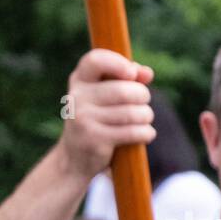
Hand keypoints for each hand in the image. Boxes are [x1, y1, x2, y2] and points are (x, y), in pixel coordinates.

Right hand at [57, 49, 155, 180]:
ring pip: (133, 113)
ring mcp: (84, 120)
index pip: (95, 61)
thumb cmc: (97, 119)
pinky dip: (146, 133)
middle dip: (143, 96)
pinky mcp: (94, 141)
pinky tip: (145, 134)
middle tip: (143, 103)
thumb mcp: (105, 95)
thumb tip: (146, 74)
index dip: (117, 63)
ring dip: (146, 116)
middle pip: (124, 90)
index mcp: (79, 81)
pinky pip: (133, 132)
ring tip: (143, 120)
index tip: (131, 74)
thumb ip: (126, 78)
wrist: (74, 158)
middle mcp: (77, 99)